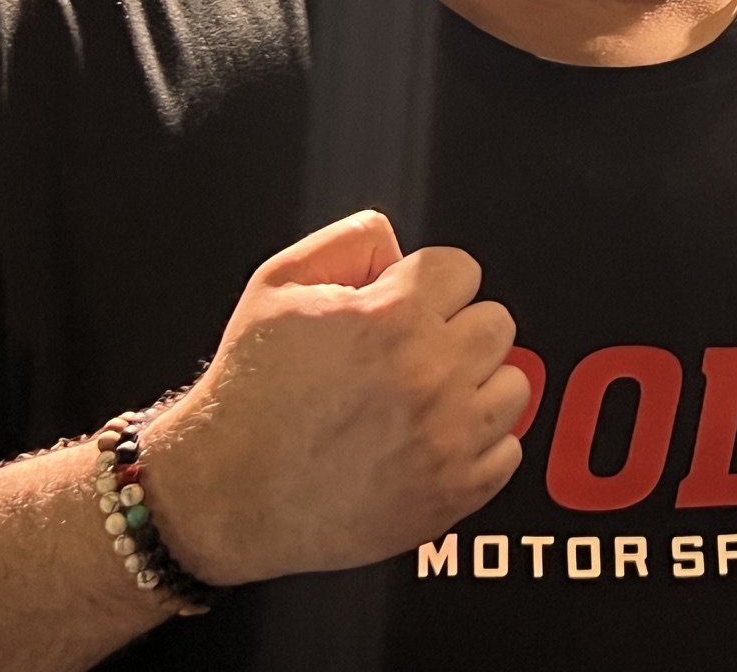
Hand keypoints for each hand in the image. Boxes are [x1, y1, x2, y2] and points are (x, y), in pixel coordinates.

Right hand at [144, 211, 530, 585]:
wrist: (223, 495)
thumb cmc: (249, 394)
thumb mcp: (278, 284)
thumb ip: (351, 242)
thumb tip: (399, 244)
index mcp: (394, 318)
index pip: (464, 270)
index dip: (429, 286)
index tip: (406, 310)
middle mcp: (431, 373)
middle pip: (496, 323)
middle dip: (455, 332)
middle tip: (410, 357)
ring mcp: (449, 436)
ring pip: (513, 384)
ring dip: (475, 388)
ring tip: (421, 402)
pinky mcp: (455, 491)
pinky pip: (509, 449)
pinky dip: (477, 447)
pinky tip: (428, 443)